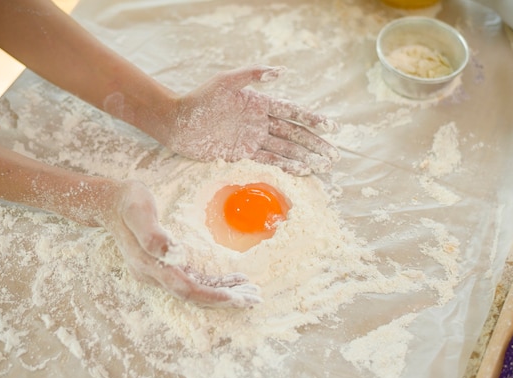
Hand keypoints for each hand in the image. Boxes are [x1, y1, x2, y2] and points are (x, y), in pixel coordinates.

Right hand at [104, 181, 261, 307]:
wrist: (108, 202)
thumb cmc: (127, 202)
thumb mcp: (138, 210)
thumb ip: (152, 234)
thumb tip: (172, 252)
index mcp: (149, 265)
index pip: (186, 289)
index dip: (212, 295)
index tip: (237, 297)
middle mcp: (153, 275)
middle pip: (194, 296)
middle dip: (225, 300)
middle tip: (255, 299)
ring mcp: (158, 273)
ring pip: (195, 291)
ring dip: (223, 294)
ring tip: (249, 293)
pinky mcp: (163, 267)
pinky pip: (192, 281)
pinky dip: (213, 284)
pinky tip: (231, 282)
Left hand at [165, 65, 338, 175]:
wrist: (178, 123)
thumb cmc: (200, 99)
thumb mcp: (226, 81)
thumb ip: (253, 75)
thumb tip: (282, 72)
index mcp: (259, 103)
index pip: (291, 112)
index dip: (311, 119)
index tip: (330, 126)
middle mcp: (260, 122)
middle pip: (294, 134)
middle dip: (314, 144)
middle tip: (334, 154)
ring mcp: (253, 139)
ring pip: (285, 150)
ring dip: (305, 157)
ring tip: (324, 165)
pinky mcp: (243, 155)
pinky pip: (269, 161)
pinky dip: (286, 166)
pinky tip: (302, 170)